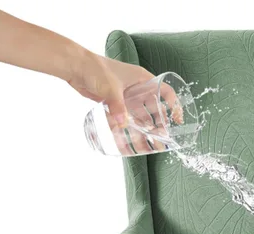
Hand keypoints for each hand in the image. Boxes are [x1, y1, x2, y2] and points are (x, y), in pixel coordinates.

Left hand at [68, 51, 182, 154]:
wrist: (75, 66)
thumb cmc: (95, 69)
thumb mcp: (110, 88)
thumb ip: (117, 107)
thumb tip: (122, 125)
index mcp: (143, 80)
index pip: (165, 92)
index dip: (174, 106)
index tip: (178, 121)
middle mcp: (137, 89)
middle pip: (154, 110)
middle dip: (158, 126)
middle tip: (160, 141)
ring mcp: (126, 97)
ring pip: (140, 118)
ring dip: (144, 131)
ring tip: (148, 146)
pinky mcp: (115, 104)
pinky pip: (126, 120)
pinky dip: (128, 130)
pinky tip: (129, 142)